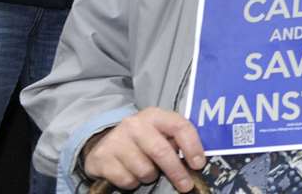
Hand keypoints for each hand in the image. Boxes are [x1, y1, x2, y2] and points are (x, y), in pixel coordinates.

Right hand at [81, 107, 206, 193]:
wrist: (104, 143)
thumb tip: (196, 161)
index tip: (199, 164)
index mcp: (154, 115)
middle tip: (186, 185)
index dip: (192, 146)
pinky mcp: (102, 158)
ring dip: (150, 176)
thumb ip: (175, 141)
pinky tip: (130, 173)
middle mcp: (134, 124)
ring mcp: (116, 140)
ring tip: (146, 170)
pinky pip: (127, 179)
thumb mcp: (159, 133)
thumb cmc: (141, 140)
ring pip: (144, 170)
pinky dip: (132, 182)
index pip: (179, 126)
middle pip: (161, 151)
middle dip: (177, 172)